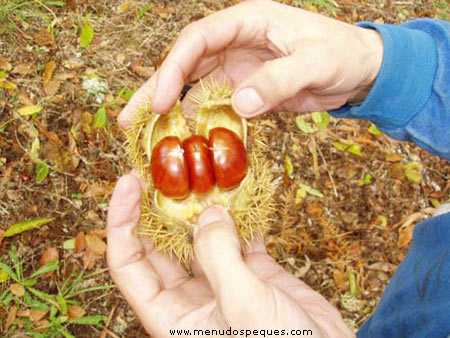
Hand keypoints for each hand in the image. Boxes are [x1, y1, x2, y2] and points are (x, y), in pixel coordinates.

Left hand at [107, 173, 353, 336]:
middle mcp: (191, 298)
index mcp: (172, 316)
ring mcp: (224, 283)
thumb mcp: (244, 307)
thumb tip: (208, 213)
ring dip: (203, 208)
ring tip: (205, 173)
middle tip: (168, 169)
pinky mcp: (254, 273)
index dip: (122, 222)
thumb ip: (219, 256)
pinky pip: (239, 238)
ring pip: (201, 238)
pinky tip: (242, 194)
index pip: (129, 264)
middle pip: (161, 246)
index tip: (130, 182)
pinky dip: (240, 216)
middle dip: (161, 207)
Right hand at [119, 0, 382, 125]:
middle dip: (157, 91)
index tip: (162, 101)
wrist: (358, 71)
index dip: (174, 68)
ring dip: (172, 110)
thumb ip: (279, 80)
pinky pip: (215, 105)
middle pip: (185, 64)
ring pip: (194, 87)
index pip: (198, 40)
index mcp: (247, 21)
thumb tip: (239, 103)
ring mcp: (238, 67)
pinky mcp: (245, 89)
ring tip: (146, 135)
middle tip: (129, 120)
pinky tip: (186, 141)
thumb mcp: (316, 64)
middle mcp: (235, 42)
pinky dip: (199, 123)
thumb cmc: (342, 56)